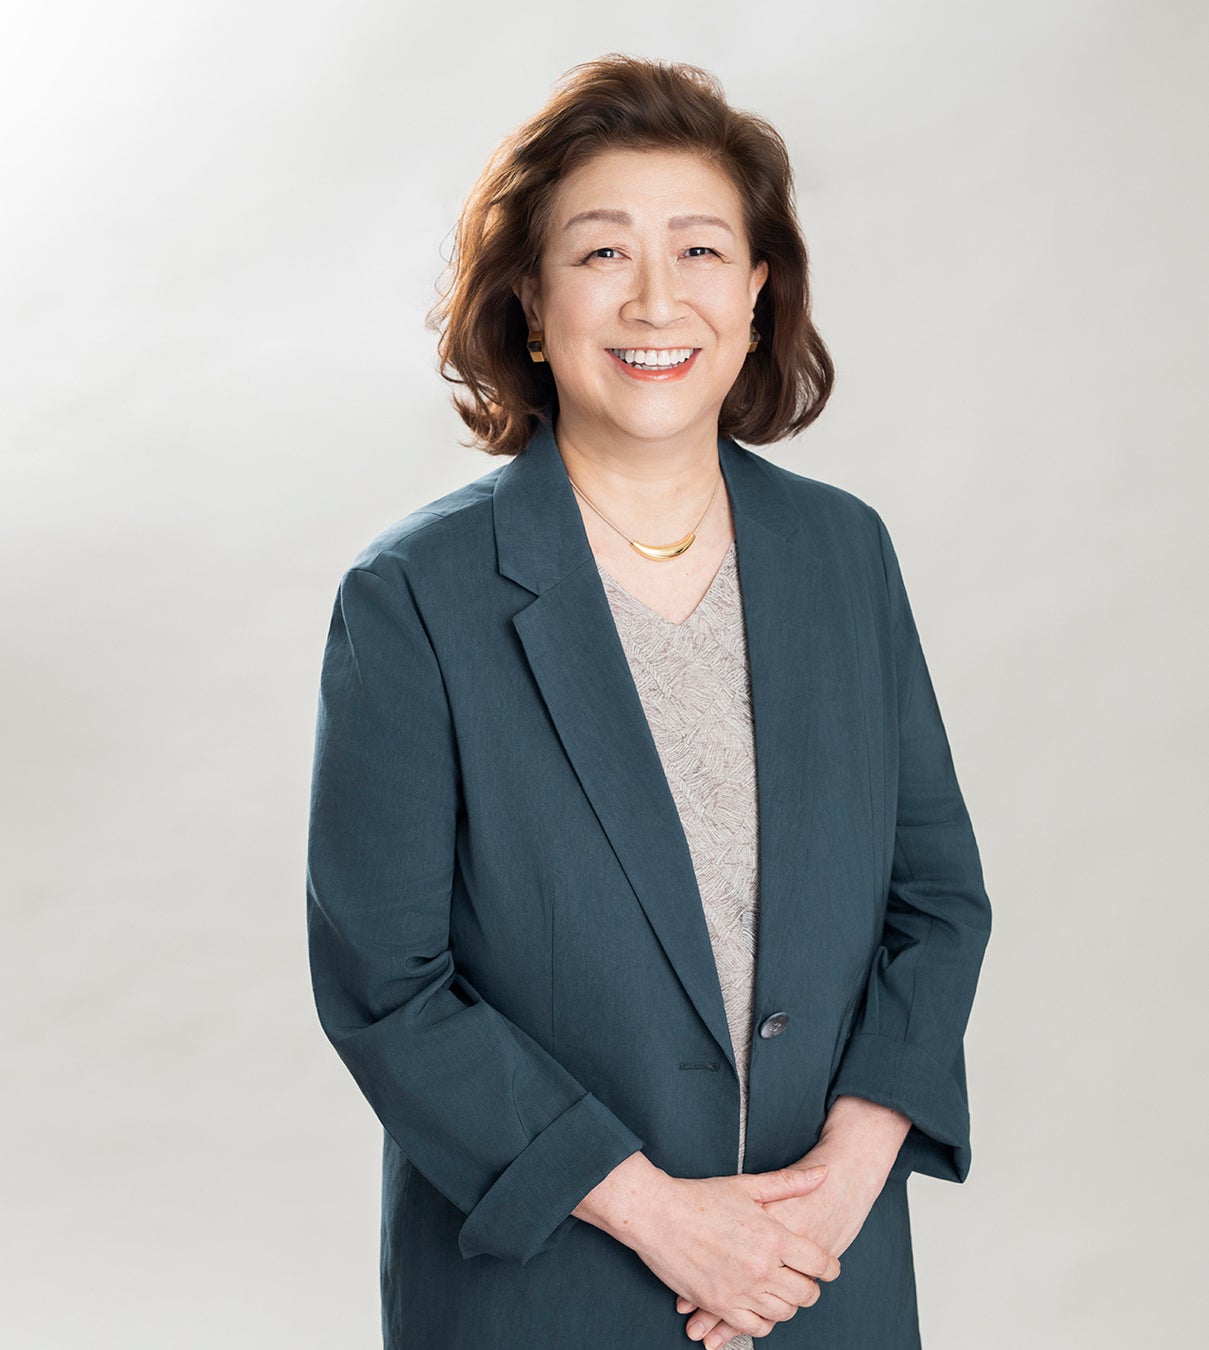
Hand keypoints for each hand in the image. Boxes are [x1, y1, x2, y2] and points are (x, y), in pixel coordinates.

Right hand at [575, 1155, 839, 1340]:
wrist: (656, 1215)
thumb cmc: (700, 1197)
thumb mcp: (747, 1185)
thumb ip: (789, 1183)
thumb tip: (823, 1173)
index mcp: (773, 1236)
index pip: (819, 1263)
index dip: (829, 1267)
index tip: (828, 1268)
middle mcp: (761, 1268)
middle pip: (806, 1293)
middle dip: (811, 1287)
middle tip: (804, 1279)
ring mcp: (741, 1290)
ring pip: (783, 1313)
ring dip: (788, 1303)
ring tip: (781, 1290)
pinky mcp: (719, 1305)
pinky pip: (756, 1327)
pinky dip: (764, 1320)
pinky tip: (760, 1305)